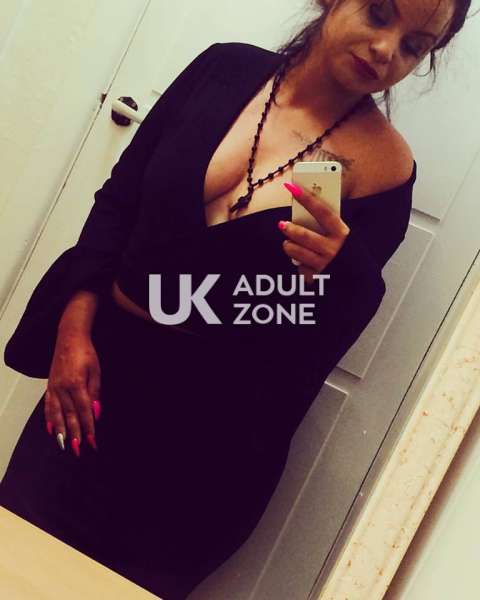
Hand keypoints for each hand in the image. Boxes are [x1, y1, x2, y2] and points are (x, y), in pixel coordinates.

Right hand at [44, 330, 100, 455]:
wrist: (69, 338)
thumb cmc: (86, 353)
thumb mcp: (96, 371)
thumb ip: (95, 392)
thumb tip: (96, 412)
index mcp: (77, 384)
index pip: (84, 411)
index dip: (88, 427)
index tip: (92, 441)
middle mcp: (63, 388)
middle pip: (69, 416)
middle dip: (75, 434)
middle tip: (78, 450)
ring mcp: (54, 387)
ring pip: (56, 414)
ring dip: (61, 431)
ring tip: (64, 445)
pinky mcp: (50, 386)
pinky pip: (48, 405)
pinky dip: (49, 418)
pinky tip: (51, 429)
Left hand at [280, 182, 350, 283]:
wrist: (358, 281)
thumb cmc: (345, 252)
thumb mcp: (341, 236)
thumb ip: (326, 226)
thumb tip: (303, 211)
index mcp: (341, 233)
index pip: (322, 212)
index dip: (307, 198)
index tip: (293, 187)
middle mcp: (333, 249)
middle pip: (305, 235)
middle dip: (291, 229)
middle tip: (282, 224)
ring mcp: (325, 265)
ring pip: (297, 252)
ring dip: (289, 246)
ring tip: (288, 243)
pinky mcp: (316, 278)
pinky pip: (299, 268)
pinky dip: (298, 263)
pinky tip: (303, 262)